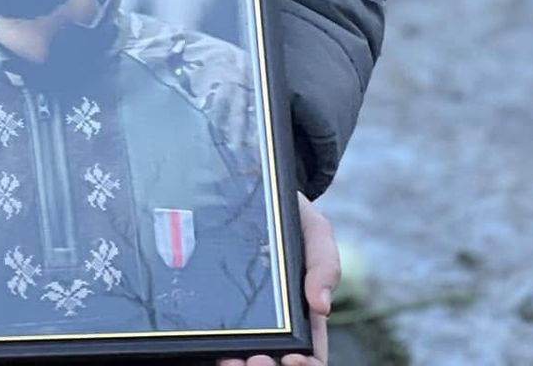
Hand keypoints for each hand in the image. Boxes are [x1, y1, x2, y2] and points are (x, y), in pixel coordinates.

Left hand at [219, 193, 338, 365]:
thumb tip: (322, 306)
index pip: (310, 351)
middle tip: (256, 360)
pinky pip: (211, 332)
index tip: (293, 358)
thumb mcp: (315, 232)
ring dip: (236, 365)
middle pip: (273, 359)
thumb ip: (325, 264)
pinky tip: (207, 350)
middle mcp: (272, 317)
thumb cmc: (289, 213)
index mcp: (302, 309)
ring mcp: (240, 311)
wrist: (247, 184)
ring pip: (240, 353)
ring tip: (230, 361)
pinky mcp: (211, 300)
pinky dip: (208, 350)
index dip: (305, 363)